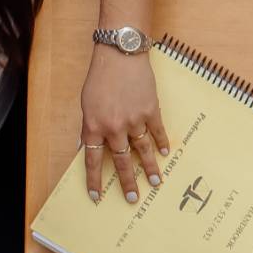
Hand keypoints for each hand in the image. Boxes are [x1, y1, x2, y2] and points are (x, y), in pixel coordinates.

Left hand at [80, 44, 170, 203]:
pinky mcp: (150, 110)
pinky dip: (161, 143)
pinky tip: (165, 153)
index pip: (91, 161)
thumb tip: (87, 146)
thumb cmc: (100, 77)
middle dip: (127, 182)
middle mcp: (113, 127)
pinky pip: (157, 132)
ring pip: (142, 150)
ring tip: (155, 182)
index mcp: (93, 126)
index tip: (96, 196)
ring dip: (148, 168)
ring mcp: (134, 119)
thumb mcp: (86, 103)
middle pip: (120, 161)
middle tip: (132, 198)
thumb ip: (89, 127)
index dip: (94, 180)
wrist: (120, 54)